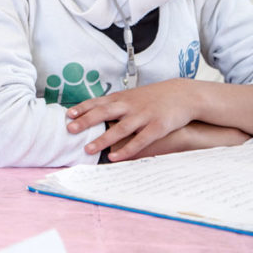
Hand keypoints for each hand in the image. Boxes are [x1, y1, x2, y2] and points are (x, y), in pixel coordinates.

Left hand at [65, 79, 199, 160]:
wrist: (183, 94)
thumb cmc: (154, 97)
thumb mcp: (133, 95)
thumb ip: (116, 103)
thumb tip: (95, 111)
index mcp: (122, 98)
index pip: (98, 102)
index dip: (83, 108)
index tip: (68, 115)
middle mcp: (130, 106)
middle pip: (104, 112)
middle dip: (86, 121)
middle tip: (70, 129)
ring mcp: (144, 116)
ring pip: (120, 128)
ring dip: (103, 139)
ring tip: (88, 149)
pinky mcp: (157, 127)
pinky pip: (140, 140)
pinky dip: (127, 149)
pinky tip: (115, 157)